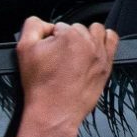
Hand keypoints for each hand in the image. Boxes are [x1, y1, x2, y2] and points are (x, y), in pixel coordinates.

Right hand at [14, 17, 118, 136]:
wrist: (53, 113)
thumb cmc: (40, 85)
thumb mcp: (24, 49)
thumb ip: (33, 25)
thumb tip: (46, 24)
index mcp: (68, 35)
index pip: (59, 26)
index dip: (51, 38)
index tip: (48, 52)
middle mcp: (87, 42)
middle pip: (77, 28)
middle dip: (68, 39)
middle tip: (59, 56)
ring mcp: (99, 54)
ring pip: (95, 31)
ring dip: (86, 37)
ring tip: (76, 52)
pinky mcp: (106, 66)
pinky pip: (112, 41)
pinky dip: (104, 40)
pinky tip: (94, 49)